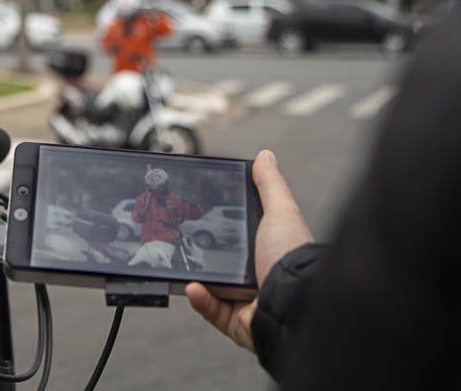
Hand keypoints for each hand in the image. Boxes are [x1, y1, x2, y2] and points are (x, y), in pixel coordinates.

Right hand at [185, 150, 312, 351]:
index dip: (219, 226)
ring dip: (195, 275)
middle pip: (222, 261)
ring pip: (212, 286)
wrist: (294, 303)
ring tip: (182, 263)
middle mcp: (259, 275)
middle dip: (201, 251)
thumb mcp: (280, 211)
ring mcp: (247, 300)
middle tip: (182, 239)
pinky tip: (193, 286)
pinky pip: (211, 310)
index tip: (199, 215)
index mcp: (268, 249)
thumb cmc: (293, 257)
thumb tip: (265, 156)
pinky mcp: (237, 321)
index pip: (238, 236)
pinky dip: (200, 299)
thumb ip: (269, 184)